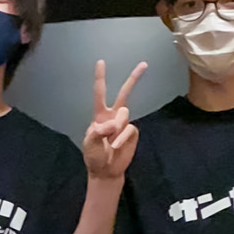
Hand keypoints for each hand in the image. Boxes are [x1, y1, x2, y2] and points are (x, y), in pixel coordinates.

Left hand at [83, 60, 146, 180]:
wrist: (106, 171)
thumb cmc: (94, 156)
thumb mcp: (89, 143)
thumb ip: (98, 131)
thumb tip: (113, 124)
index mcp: (100, 115)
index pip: (100, 93)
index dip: (100, 78)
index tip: (101, 62)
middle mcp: (113, 115)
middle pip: (124, 93)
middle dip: (134, 78)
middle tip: (144, 64)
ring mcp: (124, 123)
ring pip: (124, 114)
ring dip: (117, 127)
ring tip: (110, 143)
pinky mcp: (132, 132)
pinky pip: (129, 129)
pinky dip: (122, 138)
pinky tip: (116, 147)